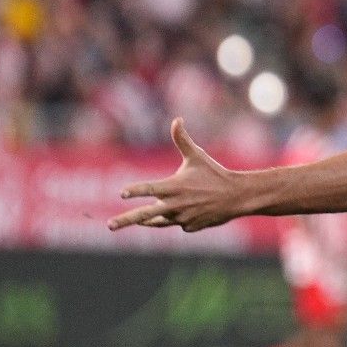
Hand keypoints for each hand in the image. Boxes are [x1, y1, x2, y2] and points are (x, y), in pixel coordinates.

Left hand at [108, 118, 243, 231]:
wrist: (237, 196)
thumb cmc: (215, 174)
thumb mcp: (198, 156)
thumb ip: (182, 140)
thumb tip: (177, 119)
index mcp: (175, 186)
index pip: (150, 189)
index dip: (135, 190)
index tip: (121, 193)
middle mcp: (175, 204)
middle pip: (144, 214)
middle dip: (125, 220)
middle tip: (110, 225)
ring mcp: (182, 218)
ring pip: (159, 220)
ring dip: (151, 219)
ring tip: (139, 220)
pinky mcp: (189, 227)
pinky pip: (177, 222)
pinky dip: (178, 217)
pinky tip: (192, 209)